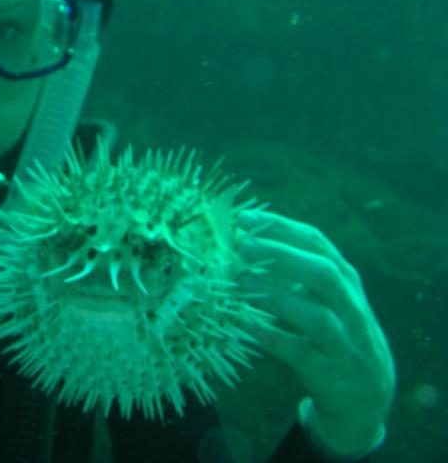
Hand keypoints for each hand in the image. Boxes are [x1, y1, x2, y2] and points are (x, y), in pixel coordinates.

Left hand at [236, 210, 394, 456]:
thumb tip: (243, 240)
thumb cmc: (334, 329)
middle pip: (322, 273)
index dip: (280, 227)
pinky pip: (300, 352)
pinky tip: (246, 324)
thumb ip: (293, 269)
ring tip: (242, 282)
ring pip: (316, 315)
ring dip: (277, 297)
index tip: (244, 217)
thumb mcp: (324, 295)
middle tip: (243, 245)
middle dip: (283, 255)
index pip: (315, 242)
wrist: (366, 391)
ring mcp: (343, 339)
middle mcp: (349, 305)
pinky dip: (273, 337)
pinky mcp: (329, 370)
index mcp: (344, 277)